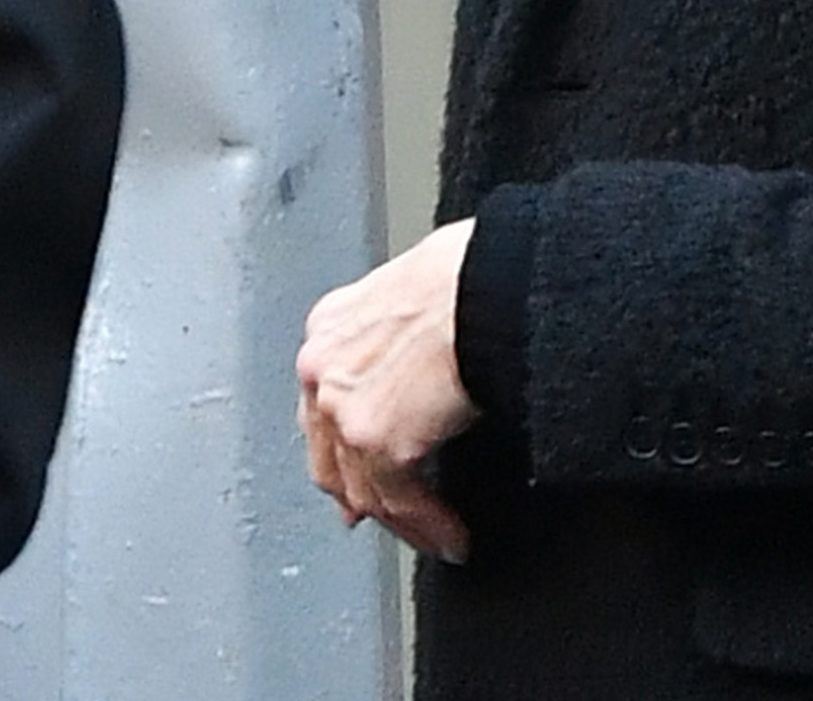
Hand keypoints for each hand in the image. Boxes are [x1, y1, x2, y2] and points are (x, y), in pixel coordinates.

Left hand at [297, 219, 480, 562]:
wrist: (488, 285)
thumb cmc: (474, 274)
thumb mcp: (419, 287)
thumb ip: (406, 327)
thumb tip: (434, 346)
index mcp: (332, 325)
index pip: (325, 403)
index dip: (344, 445)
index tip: (362, 471)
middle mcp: (324, 367)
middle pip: (331, 455)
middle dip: (360, 493)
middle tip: (390, 517)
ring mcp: (344, 409)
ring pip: (363, 489)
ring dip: (403, 521)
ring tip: (435, 536)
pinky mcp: (379, 442)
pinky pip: (401, 503)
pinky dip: (428, 527)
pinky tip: (451, 536)